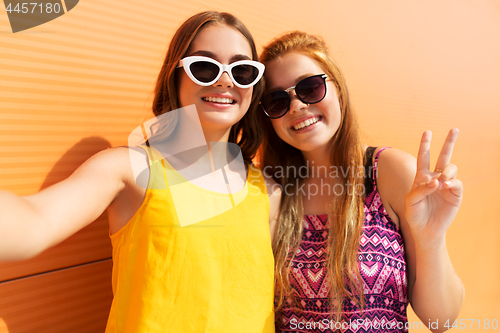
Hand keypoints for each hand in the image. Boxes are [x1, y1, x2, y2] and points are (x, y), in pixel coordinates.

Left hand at [405, 129, 462, 243]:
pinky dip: (451, 182)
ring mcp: (446, 185)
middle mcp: (435, 177)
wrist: (425, 229)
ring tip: (441, 180)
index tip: (427, 132)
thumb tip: (436, 180)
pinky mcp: (455, 194)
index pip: (424, 157)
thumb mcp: (411, 200)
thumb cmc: (415, 214)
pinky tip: (444, 185)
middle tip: (455, 129)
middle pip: (443, 156)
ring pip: (451, 168)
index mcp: (422, 176)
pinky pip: (456, 183)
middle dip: (449, 142)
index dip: (425, 144)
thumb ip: (420, 188)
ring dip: (447, 171)